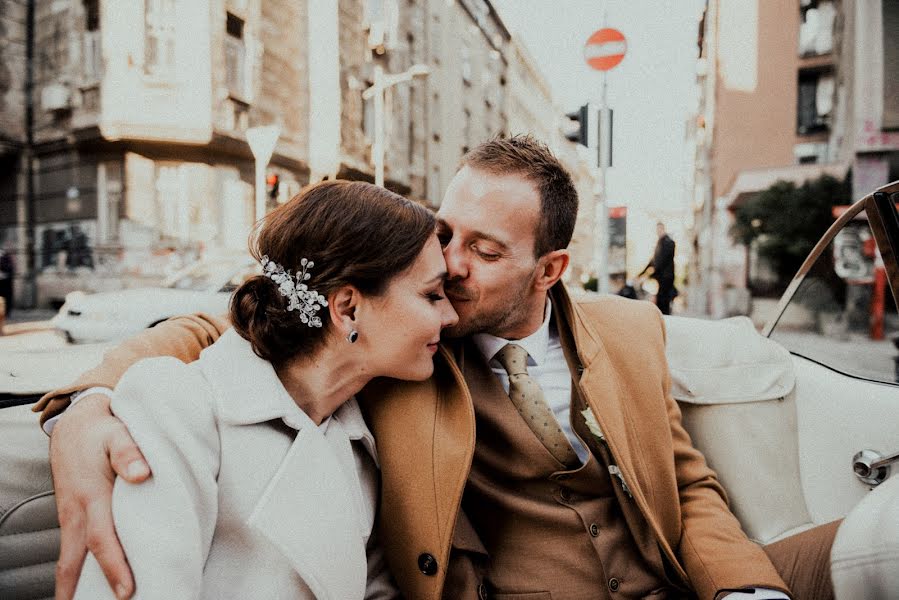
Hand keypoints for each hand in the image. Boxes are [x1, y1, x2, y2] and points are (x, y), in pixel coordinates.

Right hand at [50, 393, 150, 599]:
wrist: (75, 424)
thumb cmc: (103, 431)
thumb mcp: (118, 434)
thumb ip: (130, 452)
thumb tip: (141, 474)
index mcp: (92, 496)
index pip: (103, 539)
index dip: (115, 566)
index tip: (127, 590)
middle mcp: (77, 512)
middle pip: (77, 561)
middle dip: (85, 591)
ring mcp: (70, 518)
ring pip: (69, 561)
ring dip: (76, 587)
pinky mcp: (71, 518)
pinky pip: (71, 552)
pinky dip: (75, 574)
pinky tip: (87, 587)